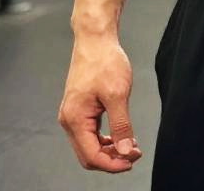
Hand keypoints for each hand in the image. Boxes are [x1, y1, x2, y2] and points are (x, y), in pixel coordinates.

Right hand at [59, 36, 142, 172]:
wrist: (95, 39)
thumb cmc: (104, 61)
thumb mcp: (118, 94)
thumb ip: (121, 125)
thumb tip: (124, 150)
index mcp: (75, 118)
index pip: (92, 156)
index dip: (113, 164)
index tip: (132, 160)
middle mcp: (69, 119)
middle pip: (88, 154)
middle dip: (112, 159)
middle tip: (134, 154)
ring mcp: (73, 114)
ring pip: (89, 144)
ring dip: (109, 150)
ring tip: (130, 145)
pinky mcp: (80, 108)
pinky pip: (90, 132)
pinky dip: (106, 138)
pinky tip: (121, 135)